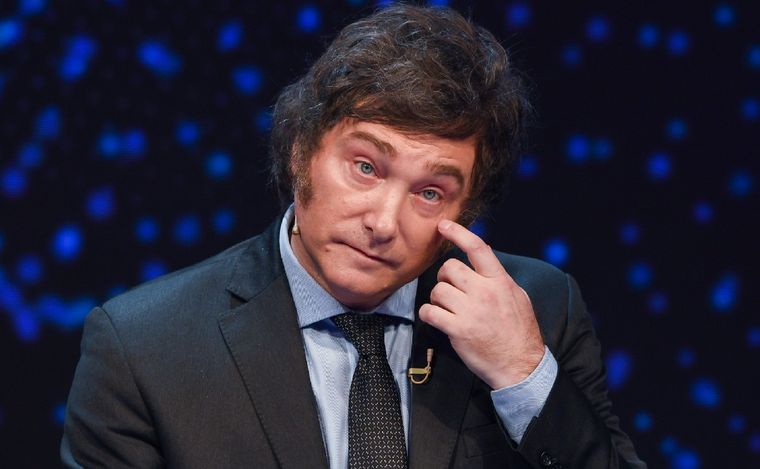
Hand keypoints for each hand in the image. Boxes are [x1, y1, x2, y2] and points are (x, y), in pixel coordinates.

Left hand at [418, 219, 544, 388]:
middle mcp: (485, 293)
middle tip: (450, 288)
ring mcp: (471, 311)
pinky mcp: (458, 330)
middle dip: (444, 276)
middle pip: (450, 268)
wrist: (520, 365)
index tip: (443, 226)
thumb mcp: (517, 297)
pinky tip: (436, 319)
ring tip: (448, 309)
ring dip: (438, 298)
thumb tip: (483, 256)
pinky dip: (428, 314)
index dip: (458, 233)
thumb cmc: (519, 332)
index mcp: (500, 282)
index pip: (478, 248)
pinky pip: (430, 312)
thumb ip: (498, 278)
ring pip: (438, 290)